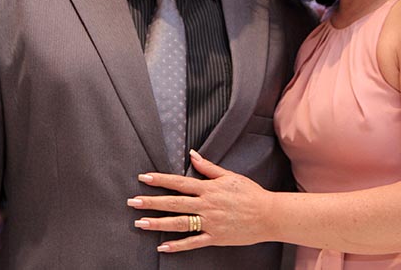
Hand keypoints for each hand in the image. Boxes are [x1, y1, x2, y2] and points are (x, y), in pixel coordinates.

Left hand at [127, 150, 273, 252]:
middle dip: (152, 202)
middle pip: (174, 203)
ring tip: (140, 223)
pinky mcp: (215, 237)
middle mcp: (206, 205)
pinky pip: (193, 242)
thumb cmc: (250, 193)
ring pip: (179, 223)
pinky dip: (177, 245)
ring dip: (158, 223)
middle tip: (133, 202)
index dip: (160, 180)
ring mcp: (210, 222)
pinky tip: (162, 246)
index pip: (179, 182)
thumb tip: (192, 155)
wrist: (268, 214)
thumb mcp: (229, 176)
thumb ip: (208, 167)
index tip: (143, 178)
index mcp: (209, 188)